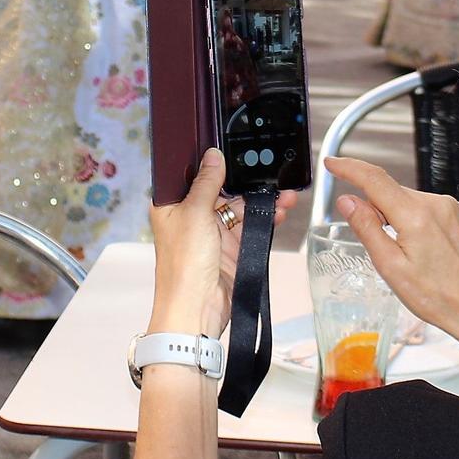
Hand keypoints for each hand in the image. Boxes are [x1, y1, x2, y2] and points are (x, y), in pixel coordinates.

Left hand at [146, 148, 296, 336]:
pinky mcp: (232, 248)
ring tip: (285, 193)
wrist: (196, 309)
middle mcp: (193, 216)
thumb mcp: (194, 213)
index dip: (215, 163)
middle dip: (247, 182)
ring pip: (242, 208)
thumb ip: (206, 183)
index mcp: (173, 205)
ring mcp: (214, 233)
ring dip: (263, 200)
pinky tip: (280, 211)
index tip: (236, 149)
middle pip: (223, 190)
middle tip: (270, 171)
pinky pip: (252, 227)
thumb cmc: (183, 264)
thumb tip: (213, 155)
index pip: (195, 175)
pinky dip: (266, 219)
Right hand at [325, 156, 458, 372]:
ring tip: (403, 252)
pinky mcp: (456, 213)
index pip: (374, 179)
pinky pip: (423, 205)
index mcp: (415, 216)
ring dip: (393, 214)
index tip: (331, 163)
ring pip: (406, 199)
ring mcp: (449, 206)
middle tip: (376, 242)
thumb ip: (367, 228)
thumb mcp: (390, 266)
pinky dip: (411, 217)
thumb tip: (347, 201)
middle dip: (373, 206)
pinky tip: (417, 245)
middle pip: (390, 190)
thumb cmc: (434, 295)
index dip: (349, 168)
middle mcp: (435, 203)